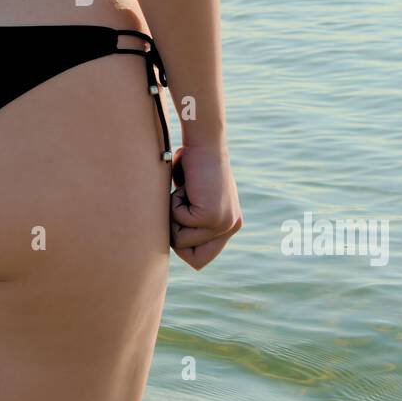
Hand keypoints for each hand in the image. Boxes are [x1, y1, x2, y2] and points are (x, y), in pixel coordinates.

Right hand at [169, 143, 240, 268]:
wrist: (204, 141)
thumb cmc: (193, 163)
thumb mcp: (194, 197)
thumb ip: (191, 219)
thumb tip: (170, 239)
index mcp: (231, 223)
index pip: (202, 258)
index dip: (183, 246)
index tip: (178, 223)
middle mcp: (231, 226)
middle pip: (194, 259)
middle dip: (177, 235)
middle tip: (181, 206)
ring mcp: (223, 224)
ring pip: (180, 240)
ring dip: (174, 214)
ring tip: (187, 191)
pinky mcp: (212, 218)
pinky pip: (178, 223)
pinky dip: (174, 203)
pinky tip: (187, 186)